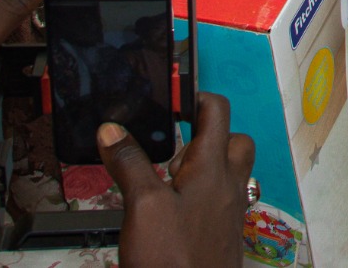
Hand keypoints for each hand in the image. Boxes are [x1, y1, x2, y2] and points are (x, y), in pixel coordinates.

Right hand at [103, 91, 254, 267]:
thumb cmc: (173, 260)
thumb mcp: (143, 206)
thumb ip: (130, 164)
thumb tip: (113, 130)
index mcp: (213, 168)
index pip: (217, 111)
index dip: (196, 97)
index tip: (172, 97)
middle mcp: (229, 186)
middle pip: (234, 141)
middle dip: (209, 134)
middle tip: (175, 144)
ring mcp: (229, 213)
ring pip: (231, 172)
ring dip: (207, 165)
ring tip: (170, 177)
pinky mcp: (223, 236)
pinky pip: (222, 201)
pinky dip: (203, 195)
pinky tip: (176, 210)